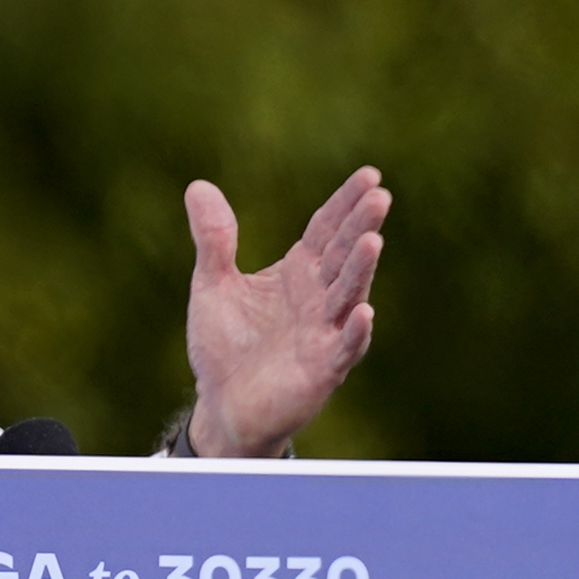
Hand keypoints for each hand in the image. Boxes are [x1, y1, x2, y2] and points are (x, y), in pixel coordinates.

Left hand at [180, 165, 388, 458]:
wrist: (221, 404)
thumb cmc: (225, 345)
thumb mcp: (212, 284)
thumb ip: (213, 239)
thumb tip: (199, 186)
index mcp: (298, 272)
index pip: (327, 229)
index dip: (346, 202)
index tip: (370, 174)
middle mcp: (318, 298)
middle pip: (343, 255)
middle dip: (361, 225)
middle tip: (380, 195)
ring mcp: (324, 333)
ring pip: (349, 295)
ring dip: (362, 269)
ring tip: (373, 239)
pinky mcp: (322, 370)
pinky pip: (343, 348)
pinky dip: (355, 331)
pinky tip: (364, 311)